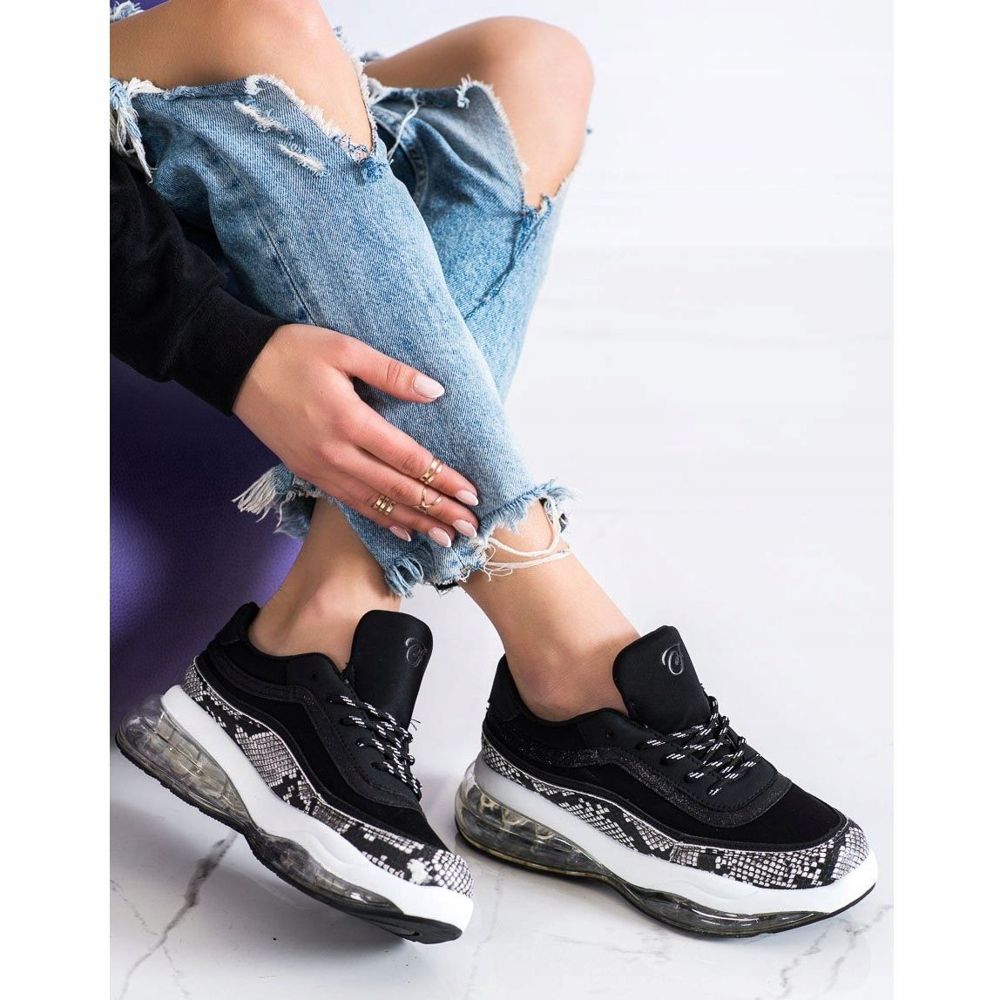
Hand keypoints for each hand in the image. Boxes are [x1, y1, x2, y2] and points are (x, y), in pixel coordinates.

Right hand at [233, 324, 479, 545]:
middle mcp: (336, 454)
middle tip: (469, 530)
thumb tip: (435, 391)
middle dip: (437, 511)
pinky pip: (351, 504)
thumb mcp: (344, 349)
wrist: (235, 367)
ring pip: (375, 504)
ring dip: (413, 523)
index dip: (442, 479)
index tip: (471, 495)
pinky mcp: (308, 474)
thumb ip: (391, 373)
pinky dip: (379, 519)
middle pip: (397, 490)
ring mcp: (320, 469)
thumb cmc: (292, 351)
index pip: (408, 459)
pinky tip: (401, 529)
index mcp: (349, 421)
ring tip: (443, 538)